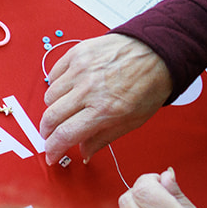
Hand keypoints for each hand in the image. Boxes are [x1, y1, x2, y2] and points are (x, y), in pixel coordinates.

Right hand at [39, 34, 172, 164]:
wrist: (159, 51)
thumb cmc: (150, 85)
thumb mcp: (133, 120)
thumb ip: (104, 138)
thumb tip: (84, 153)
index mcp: (105, 109)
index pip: (65, 134)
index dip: (53, 149)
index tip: (51, 156)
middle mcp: (89, 89)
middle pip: (50, 118)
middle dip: (47, 132)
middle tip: (51, 135)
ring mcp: (80, 70)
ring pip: (49, 98)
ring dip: (54, 108)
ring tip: (66, 108)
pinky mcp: (76, 54)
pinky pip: (53, 76)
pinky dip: (57, 86)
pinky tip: (69, 89)